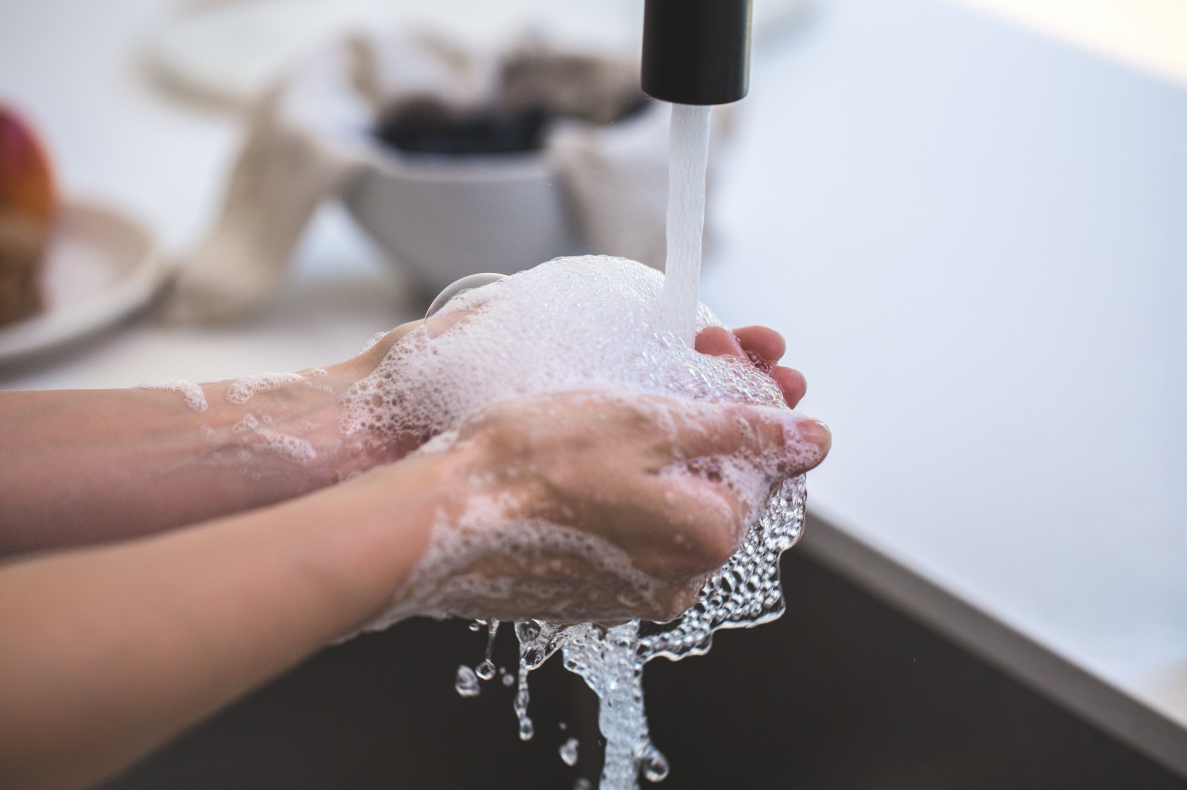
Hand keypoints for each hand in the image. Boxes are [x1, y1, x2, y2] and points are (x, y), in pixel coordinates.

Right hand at [383, 389, 829, 624]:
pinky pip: (626, 531)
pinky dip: (621, 488)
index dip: (744, 396)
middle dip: (707, 418)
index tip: (719, 350)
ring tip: (623, 400)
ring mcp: (629, 592)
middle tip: (684, 357)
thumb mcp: (649, 422)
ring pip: (669, 506)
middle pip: (718, 484)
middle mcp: (677, 580)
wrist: (435, 521)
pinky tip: (586, 452)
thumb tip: (812, 437)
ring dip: (662, 451)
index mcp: (706, 538)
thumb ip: (742, 427)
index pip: (761, 462)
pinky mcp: (586, 591)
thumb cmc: (530, 465)